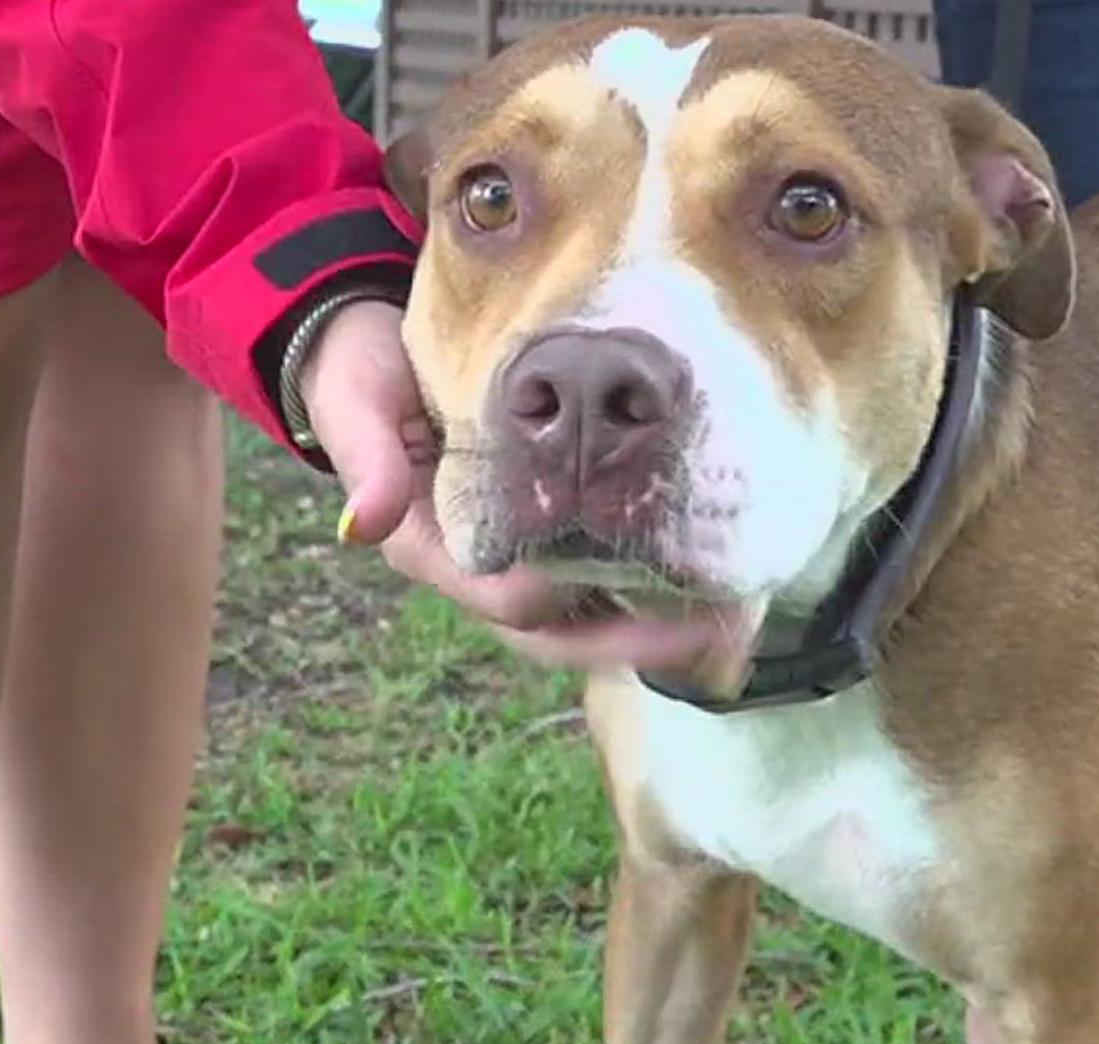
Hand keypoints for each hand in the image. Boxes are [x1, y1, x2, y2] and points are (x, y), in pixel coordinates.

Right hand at [298, 300, 726, 672]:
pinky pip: (611, 589)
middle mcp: (480, 573)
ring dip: (663, 629)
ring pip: (595, 624)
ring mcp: (519, 566)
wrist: (374, 348)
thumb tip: (364, 524)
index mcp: (433, 550)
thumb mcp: (358, 398)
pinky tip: (723, 590)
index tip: (640, 576)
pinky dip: (662, 593)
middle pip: (566, 635)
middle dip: (640, 639)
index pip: (510, 598)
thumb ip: (368, 456)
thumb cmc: (367, 369)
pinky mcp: (552, 548)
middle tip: (719, 629)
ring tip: (740, 621)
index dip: (573, 597)